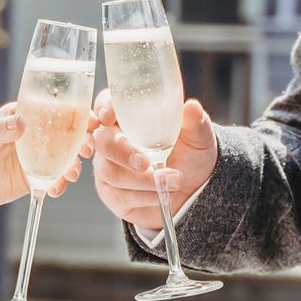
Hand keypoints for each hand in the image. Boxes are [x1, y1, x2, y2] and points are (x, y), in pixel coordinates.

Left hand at [0, 102, 90, 221]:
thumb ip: (0, 131)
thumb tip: (22, 122)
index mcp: (20, 116)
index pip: (52, 109)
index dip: (74, 112)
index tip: (89, 118)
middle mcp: (32, 135)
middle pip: (65, 132)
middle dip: (81, 139)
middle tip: (87, 149)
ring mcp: (35, 157)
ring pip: (64, 156)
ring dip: (74, 163)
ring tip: (72, 173)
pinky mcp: (34, 178)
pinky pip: (54, 178)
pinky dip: (60, 183)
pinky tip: (57, 188)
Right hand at [89, 92, 216, 230]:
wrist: (193, 189)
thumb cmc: (190, 154)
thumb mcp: (197, 137)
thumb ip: (194, 122)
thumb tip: (191, 107)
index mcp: (128, 118)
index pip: (105, 103)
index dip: (103, 108)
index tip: (110, 117)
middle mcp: (112, 140)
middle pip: (102, 141)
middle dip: (123, 153)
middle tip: (146, 162)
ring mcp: (108, 168)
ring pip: (111, 173)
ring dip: (144, 180)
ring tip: (173, 181)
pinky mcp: (112, 194)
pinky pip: (119, 196)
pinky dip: (144, 197)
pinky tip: (161, 194)